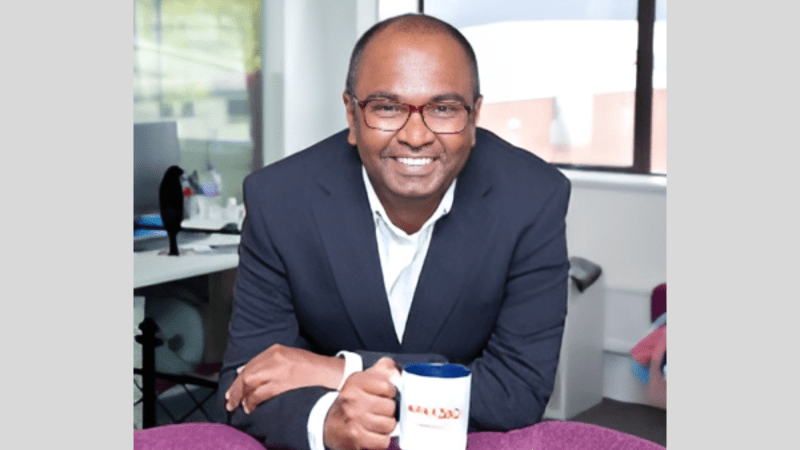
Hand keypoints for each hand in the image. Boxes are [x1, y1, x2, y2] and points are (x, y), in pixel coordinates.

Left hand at [225, 344, 344, 413]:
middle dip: (236, 388)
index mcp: (276, 350)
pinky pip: (260, 393)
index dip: (239, 378)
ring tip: (239, 405)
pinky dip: (251, 401)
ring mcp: (278, 370)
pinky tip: (250, 407)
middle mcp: (275, 357)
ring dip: (241, 396)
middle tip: (230, 400)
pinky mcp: (282, 383)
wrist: (330, 373)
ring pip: (250, 383)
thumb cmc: (312, 369)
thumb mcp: (289, 358)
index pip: (251, 364)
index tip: (234, 388)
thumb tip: (247, 372)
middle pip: (247, 373)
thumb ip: (270, 363)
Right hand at [323, 357, 399, 449]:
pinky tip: (373, 434)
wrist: (330, 425)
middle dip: (389, 411)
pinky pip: (383, 441)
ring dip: (386, 426)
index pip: (387, 386)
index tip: (384, 395)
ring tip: (376, 423)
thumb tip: (399, 370)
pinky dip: (381, 439)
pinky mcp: (356, 438)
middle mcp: (353, 399)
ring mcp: (354, 419)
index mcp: (356, 382)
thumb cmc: (351, 402)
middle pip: (390, 407)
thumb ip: (384, 369)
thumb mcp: (364, 380)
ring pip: (389, 424)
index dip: (390, 393)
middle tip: (379, 411)